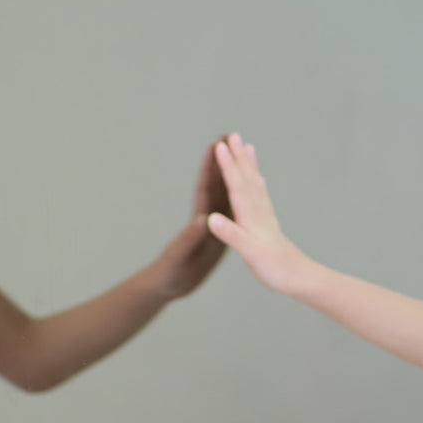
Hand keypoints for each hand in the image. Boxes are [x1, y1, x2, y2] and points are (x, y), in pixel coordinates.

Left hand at [150, 138, 230, 298]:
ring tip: (245, 156)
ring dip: (234, 177)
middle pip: (217, 184)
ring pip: (227, 196)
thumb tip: (202, 219)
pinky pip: (234, 214)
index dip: (210, 166)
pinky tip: (252, 194)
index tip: (217, 143)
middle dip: (224, 161)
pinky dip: (242, 202)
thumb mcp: (181, 256)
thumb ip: (191, 238)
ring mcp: (213, 225)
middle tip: (232, 136)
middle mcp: (205, 217)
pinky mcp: (220, 236)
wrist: (170, 286)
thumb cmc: (171, 272)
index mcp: (197, 219)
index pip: (204, 187)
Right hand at [205, 133, 310, 294]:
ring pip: (255, 184)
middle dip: (238, 157)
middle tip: (233, 134)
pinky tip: (259, 179)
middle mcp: (259, 212)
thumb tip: (213, 219)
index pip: (237, 186)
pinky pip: (261, 196)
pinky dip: (258, 183)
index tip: (220, 145)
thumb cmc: (275, 269)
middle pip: (247, 178)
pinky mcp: (269, 224)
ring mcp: (266, 216)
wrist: (299, 278)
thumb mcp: (250, 254)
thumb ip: (232, 235)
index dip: (227, 166)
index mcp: (251, 217)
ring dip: (249, 165)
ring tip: (247, 147)